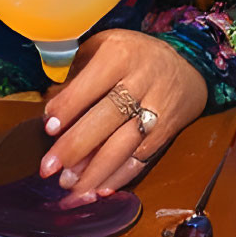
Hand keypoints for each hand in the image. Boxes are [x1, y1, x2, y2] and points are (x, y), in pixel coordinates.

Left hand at [39, 29, 207, 205]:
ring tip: (69, 186)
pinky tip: (97, 190)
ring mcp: (157, 108)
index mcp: (121, 54)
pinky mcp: (166, 132)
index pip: (92, 83)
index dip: (69, 107)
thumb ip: (76, 75)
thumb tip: (49, 111)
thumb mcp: (104, 47)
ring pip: (125, 143)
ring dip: (95, 170)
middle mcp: (143, 79)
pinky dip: (118, 177)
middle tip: (49, 168)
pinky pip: (141, 159)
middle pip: (109, 116)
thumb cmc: (133, 57)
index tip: (48, 128)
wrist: (187, 65)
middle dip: (76, 146)